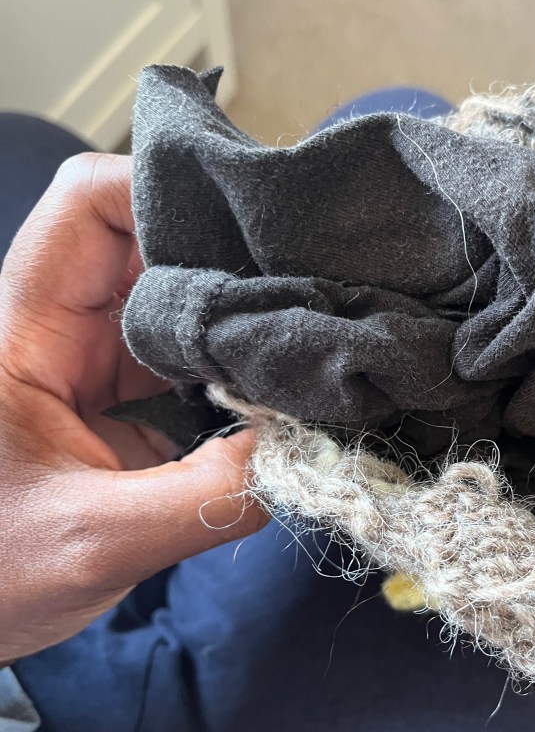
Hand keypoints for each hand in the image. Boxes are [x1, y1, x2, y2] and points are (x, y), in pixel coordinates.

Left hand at [0, 153, 267, 663]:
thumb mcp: (95, 544)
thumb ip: (206, 500)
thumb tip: (305, 452)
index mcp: (26, 332)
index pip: (90, 202)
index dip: (165, 187)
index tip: (249, 223)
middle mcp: (61, 330)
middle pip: (151, 243)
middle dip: (229, 259)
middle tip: (308, 289)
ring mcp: (93, 366)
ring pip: (176, 302)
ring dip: (236, 320)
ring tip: (302, 340)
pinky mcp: (118, 404)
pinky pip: (185, 361)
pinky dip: (232, 373)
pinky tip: (275, 393)